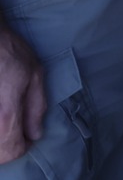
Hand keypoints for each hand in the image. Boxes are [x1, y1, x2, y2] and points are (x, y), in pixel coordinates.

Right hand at [0, 24, 43, 164]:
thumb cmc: (7, 51)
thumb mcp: (34, 74)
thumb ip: (36, 106)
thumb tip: (35, 134)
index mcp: (5, 115)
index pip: (10, 151)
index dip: (21, 147)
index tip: (26, 137)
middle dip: (6, 143)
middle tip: (13, 126)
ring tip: (4, 113)